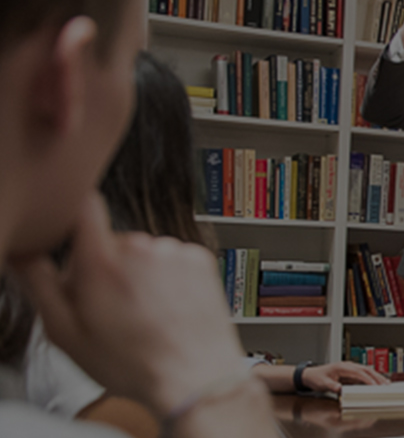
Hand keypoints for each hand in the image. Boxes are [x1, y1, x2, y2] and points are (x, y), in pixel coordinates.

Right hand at [11, 195, 246, 413]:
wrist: (194, 377)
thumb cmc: (132, 363)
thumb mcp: (65, 331)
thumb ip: (38, 283)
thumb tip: (21, 253)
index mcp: (101, 262)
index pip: (84, 207)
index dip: (74, 216)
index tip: (71, 234)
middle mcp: (140, 248)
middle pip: (110, 242)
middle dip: (103, 267)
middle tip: (109, 307)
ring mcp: (173, 252)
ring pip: (143, 252)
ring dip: (139, 274)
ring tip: (142, 313)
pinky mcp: (199, 259)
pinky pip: (172, 258)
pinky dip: (168, 278)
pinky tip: (166, 307)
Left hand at [302, 362, 389, 393]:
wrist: (310, 375)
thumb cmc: (316, 378)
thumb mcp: (322, 383)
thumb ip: (332, 386)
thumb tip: (340, 389)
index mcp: (342, 367)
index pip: (359, 373)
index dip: (368, 380)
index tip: (375, 386)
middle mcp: (348, 366)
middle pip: (366, 370)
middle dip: (377, 377)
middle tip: (386, 385)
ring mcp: (350, 369)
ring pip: (367, 371)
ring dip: (377, 377)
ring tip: (386, 384)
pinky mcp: (350, 373)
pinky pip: (364, 375)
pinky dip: (372, 379)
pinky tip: (377, 383)